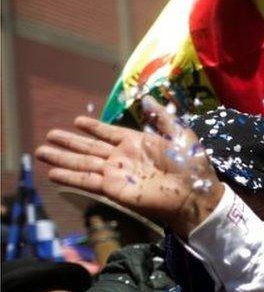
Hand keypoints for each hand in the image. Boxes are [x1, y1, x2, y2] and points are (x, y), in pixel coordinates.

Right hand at [35, 98, 223, 237]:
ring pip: (84, 162)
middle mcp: (123, 157)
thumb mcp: (179, 134)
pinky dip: (70, 177)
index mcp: (138, 143)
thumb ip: (161, 116)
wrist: (193, 195)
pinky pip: (87, 181)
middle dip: (69, 142)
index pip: (109, 133)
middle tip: (48, 135)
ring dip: (62, 157)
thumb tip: (148, 97)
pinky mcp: (113, 189)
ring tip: (41, 151)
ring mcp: (116, 173)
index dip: (93, 127)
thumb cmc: (191, 166)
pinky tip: (53, 173)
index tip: (77, 121)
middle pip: (90, 147)